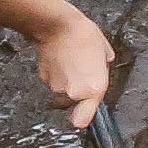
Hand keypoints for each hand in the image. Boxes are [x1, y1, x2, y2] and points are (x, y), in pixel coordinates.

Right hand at [31, 1, 111, 133]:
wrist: (58, 26)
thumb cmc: (85, 36)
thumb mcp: (105, 54)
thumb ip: (102, 72)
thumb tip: (98, 74)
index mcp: (94, 89)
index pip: (82, 121)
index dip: (83, 119)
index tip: (86, 115)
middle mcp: (74, 93)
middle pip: (73, 105)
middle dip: (76, 94)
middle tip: (81, 75)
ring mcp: (56, 87)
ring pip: (62, 93)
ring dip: (66, 83)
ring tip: (71, 64)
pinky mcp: (43, 79)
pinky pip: (52, 83)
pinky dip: (56, 75)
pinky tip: (61, 61)